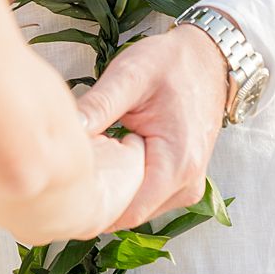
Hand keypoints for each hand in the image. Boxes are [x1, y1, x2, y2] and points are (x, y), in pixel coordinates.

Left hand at [74, 24, 228, 230]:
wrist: (208, 59)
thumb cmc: (171, 64)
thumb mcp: (130, 76)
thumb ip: (99, 105)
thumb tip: (66, 130)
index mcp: (176, 165)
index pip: (127, 213)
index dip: (92, 205)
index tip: (66, 186)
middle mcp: (187, 186)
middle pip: (130, 214)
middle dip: (100, 196)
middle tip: (73, 167)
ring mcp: (188, 187)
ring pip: (137, 207)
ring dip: (113, 189)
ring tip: (93, 157)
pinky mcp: (182, 182)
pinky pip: (148, 196)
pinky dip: (127, 183)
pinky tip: (112, 157)